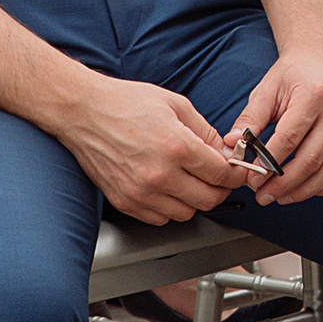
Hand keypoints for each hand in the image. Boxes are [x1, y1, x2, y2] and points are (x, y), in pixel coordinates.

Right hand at [53, 73, 253, 224]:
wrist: (84, 112)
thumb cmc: (127, 103)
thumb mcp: (177, 105)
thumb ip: (206, 132)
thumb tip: (226, 153)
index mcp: (177, 147)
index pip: (221, 174)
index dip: (235, 174)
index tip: (238, 172)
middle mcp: (159, 175)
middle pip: (208, 199)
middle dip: (220, 189)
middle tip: (219, 178)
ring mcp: (139, 192)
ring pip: (186, 213)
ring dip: (195, 200)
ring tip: (192, 181)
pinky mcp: (124, 202)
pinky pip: (160, 218)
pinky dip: (170, 208)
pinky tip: (169, 188)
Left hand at [225, 48, 322, 206]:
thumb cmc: (292, 76)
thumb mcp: (266, 91)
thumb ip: (249, 120)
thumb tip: (230, 147)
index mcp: (314, 95)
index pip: (289, 139)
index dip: (268, 164)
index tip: (251, 179)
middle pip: (311, 160)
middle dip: (283, 184)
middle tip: (262, 196)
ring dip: (303, 191)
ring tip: (280, 196)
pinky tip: (306, 189)